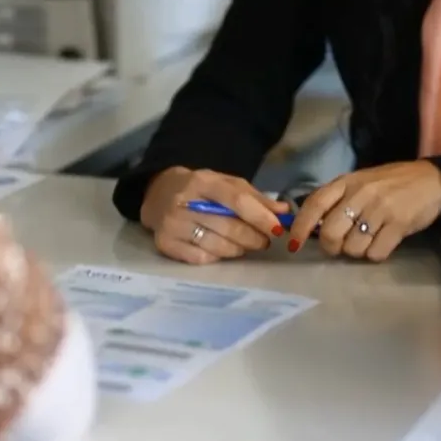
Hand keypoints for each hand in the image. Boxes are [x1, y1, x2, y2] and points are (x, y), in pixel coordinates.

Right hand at [140, 167, 289, 264]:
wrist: (158, 194)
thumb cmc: (199, 189)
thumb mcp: (225, 184)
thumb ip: (254, 197)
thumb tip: (283, 212)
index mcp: (202, 181)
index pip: (237, 201)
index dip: (260, 217)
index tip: (277, 229)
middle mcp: (184, 203)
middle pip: (229, 227)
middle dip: (254, 237)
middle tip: (265, 241)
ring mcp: (172, 226)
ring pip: (218, 246)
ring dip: (239, 249)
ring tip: (244, 244)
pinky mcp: (166, 244)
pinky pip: (203, 258)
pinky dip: (219, 256)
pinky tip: (221, 249)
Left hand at [288, 160, 440, 260]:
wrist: (432, 180)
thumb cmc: (390, 184)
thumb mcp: (359, 183)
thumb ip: (336, 200)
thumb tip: (311, 227)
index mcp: (346, 182)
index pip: (314, 205)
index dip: (300, 227)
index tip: (294, 244)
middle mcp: (360, 194)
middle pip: (330, 233)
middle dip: (332, 247)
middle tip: (341, 246)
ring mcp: (380, 209)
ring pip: (352, 247)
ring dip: (357, 252)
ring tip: (367, 240)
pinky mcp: (399, 224)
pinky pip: (376, 253)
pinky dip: (376, 254)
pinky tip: (382, 243)